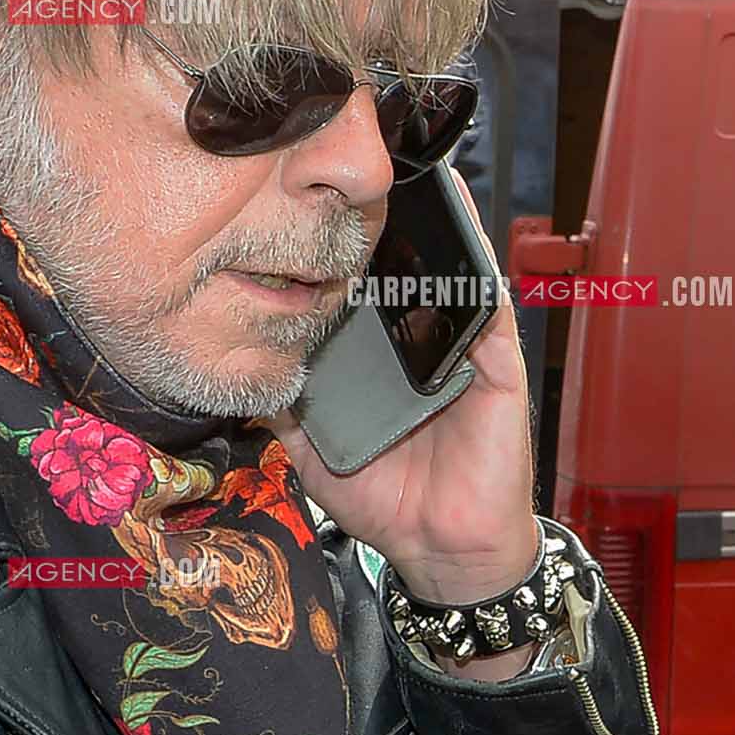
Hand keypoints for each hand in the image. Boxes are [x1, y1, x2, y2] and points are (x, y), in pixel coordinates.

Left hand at [269, 169, 538, 610]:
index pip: (355, 296)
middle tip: (348, 188)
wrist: (441, 548)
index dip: (333, 259)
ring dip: (434, 236)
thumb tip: (238, 368)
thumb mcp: (312, 451)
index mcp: (374, 360)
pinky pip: (490, 312)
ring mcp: (457, 352)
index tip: (302, 219)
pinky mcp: (495, 368)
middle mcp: (415, 346)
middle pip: (399, 277)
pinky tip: (462, 243)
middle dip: (378, 232)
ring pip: (447, 280)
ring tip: (411, 186)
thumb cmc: (385, 497)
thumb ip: (282, 408)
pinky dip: (477, 276)